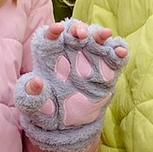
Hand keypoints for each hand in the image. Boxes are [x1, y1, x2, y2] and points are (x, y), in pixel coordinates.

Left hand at [13, 17, 126, 145]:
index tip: (56, 30)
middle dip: (78, 29)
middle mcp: (71, 51)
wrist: (68, 122)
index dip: (53, 32)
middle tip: (81, 35)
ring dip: (100, 34)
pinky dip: (119, 51)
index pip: (50, 37)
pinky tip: (121, 52)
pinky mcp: (106, 70)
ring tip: (106, 34)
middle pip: (75, 32)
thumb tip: (36, 82)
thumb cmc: (47, 109)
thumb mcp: (34, 105)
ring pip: (96, 39)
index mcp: (50, 55)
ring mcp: (90, 58)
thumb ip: (31, 95)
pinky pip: (114, 57)